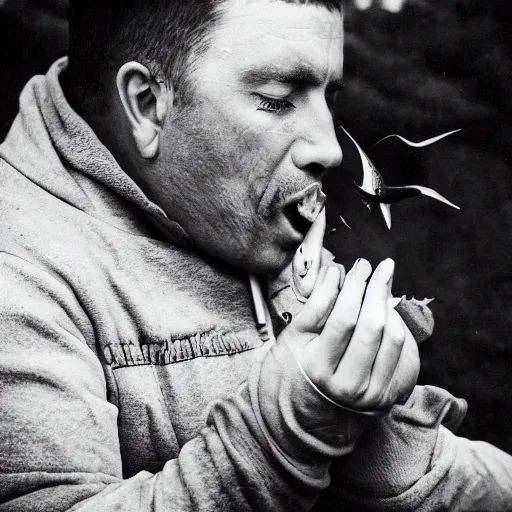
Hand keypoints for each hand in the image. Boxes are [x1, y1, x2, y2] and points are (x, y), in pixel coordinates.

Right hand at [279, 258, 419, 411]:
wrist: (303, 416)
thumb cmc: (295, 369)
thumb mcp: (295, 337)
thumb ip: (316, 305)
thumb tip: (337, 273)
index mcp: (318, 368)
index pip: (344, 318)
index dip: (356, 286)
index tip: (361, 265)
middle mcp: (347, 385)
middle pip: (372, 327)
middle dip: (378, 289)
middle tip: (380, 267)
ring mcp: (369, 395)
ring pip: (391, 338)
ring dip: (390, 305)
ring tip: (383, 286)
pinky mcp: (385, 397)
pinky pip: (399, 353)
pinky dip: (396, 325)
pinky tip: (386, 311)